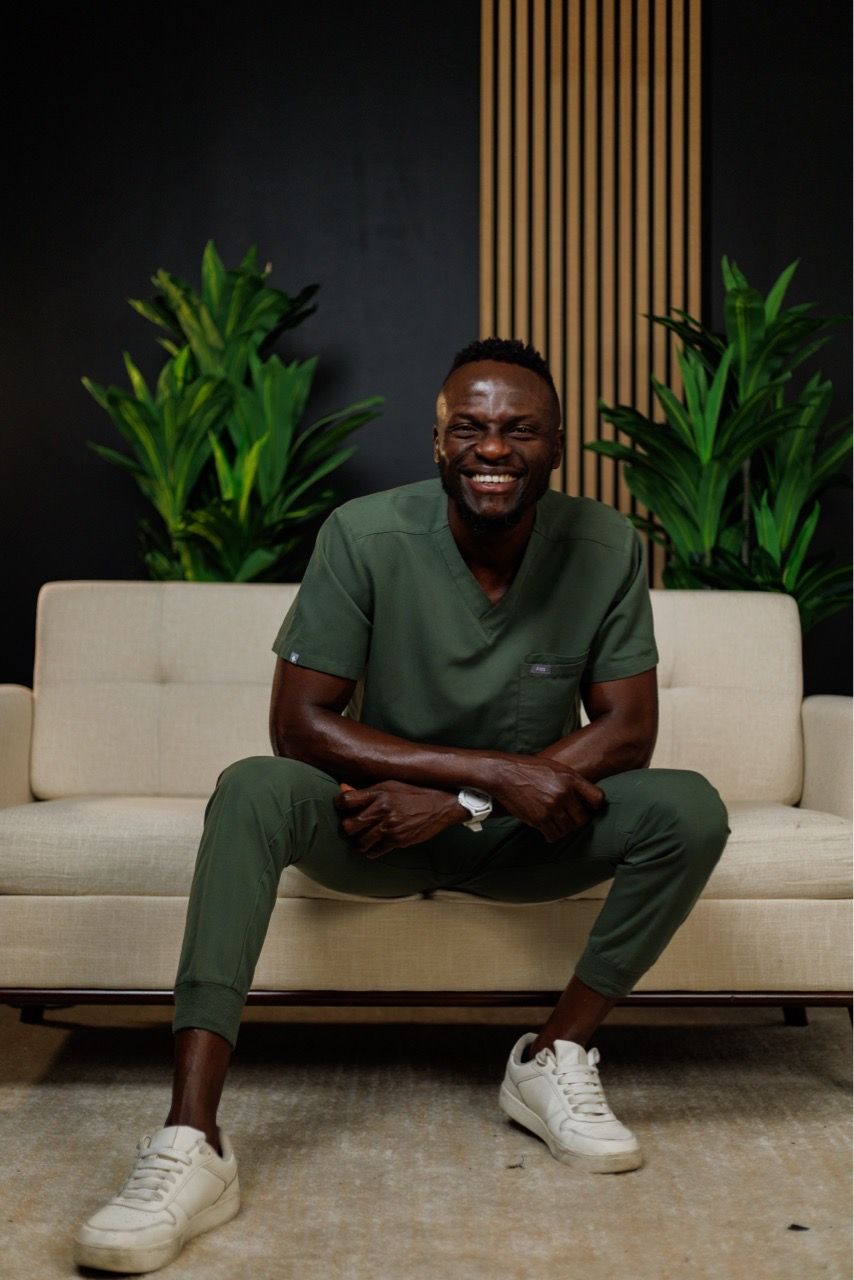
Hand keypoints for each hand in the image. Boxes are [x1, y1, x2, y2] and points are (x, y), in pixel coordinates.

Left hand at [333, 780, 464, 857]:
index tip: (343, 807)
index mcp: (379, 792)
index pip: (345, 800)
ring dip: (359, 841)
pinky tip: (374, 845)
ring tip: (364, 837)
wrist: (441, 805)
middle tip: (353, 826)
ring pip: (360, 842)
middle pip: (348, 826)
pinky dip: (371, 851)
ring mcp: (390, 827)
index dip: (339, 804)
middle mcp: (382, 809)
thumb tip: (342, 787)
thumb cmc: (414, 792)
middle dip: (348, 827)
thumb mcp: (390, 784)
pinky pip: (375, 852)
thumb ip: (366, 790)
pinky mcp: (398, 840)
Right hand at [492, 756, 604, 841]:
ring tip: (556, 822)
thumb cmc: (529, 769)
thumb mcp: (555, 767)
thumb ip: (571, 781)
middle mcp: (563, 793)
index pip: (597, 798)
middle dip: (577, 821)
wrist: (504, 774)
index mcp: (570, 778)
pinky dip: (553, 835)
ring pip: (568, 829)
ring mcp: (551, 807)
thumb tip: (585, 797)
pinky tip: (548, 828)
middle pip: (583, 819)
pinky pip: (554, 835)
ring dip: (564, 828)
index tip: (589, 808)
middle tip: (569, 818)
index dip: (594, 806)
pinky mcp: (539, 819)